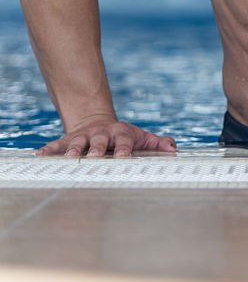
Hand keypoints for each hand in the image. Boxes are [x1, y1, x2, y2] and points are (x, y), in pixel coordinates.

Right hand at [36, 117, 176, 157]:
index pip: (125, 140)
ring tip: (68, 159)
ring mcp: (84, 137)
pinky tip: (39, 156)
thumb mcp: (142, 138)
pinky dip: (49, 150)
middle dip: (96, 150)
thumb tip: (173, 149)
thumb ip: (158, 144)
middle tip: (93, 159)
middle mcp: (101, 134)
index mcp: (121, 133)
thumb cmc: (124, 137)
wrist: (98, 122)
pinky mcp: (68, 141)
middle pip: (99, 141)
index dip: (125, 149)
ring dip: (72, 151)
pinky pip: (57, 145)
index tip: (124, 158)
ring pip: (77, 143)